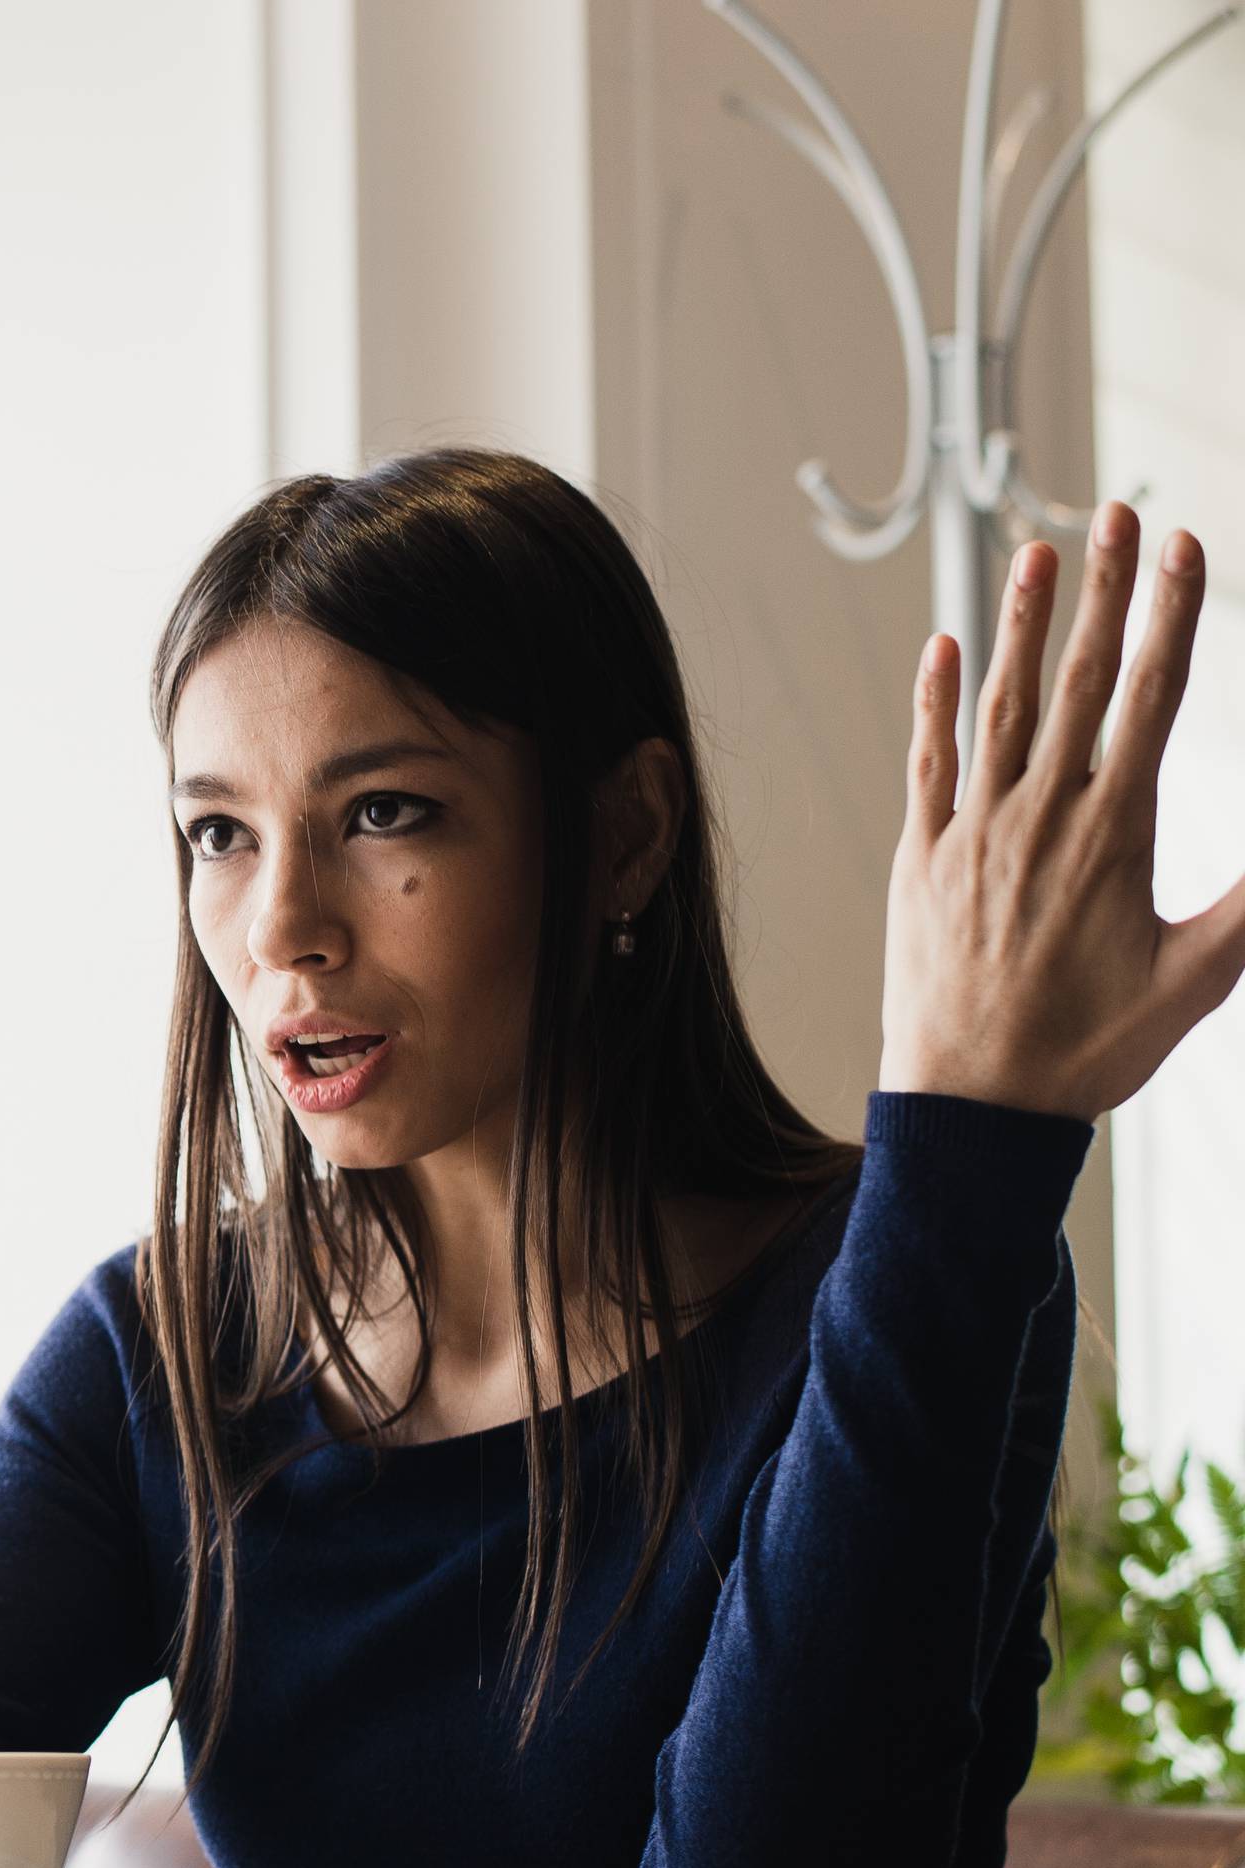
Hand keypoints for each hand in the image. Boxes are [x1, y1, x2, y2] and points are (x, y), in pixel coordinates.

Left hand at [879, 500, 1244, 1123]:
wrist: (971, 1107)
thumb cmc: (1089, 1050)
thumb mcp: (1197, 979)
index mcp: (1112, 834)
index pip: (1151, 699)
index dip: (1169, 615)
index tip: (1182, 543)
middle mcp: (1038, 816)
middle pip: (1077, 681)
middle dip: (1102, 591)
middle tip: (1118, 509)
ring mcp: (972, 832)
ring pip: (999, 707)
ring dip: (1019, 624)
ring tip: (1036, 550)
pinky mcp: (922, 858)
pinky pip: (927, 763)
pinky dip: (935, 703)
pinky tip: (943, 646)